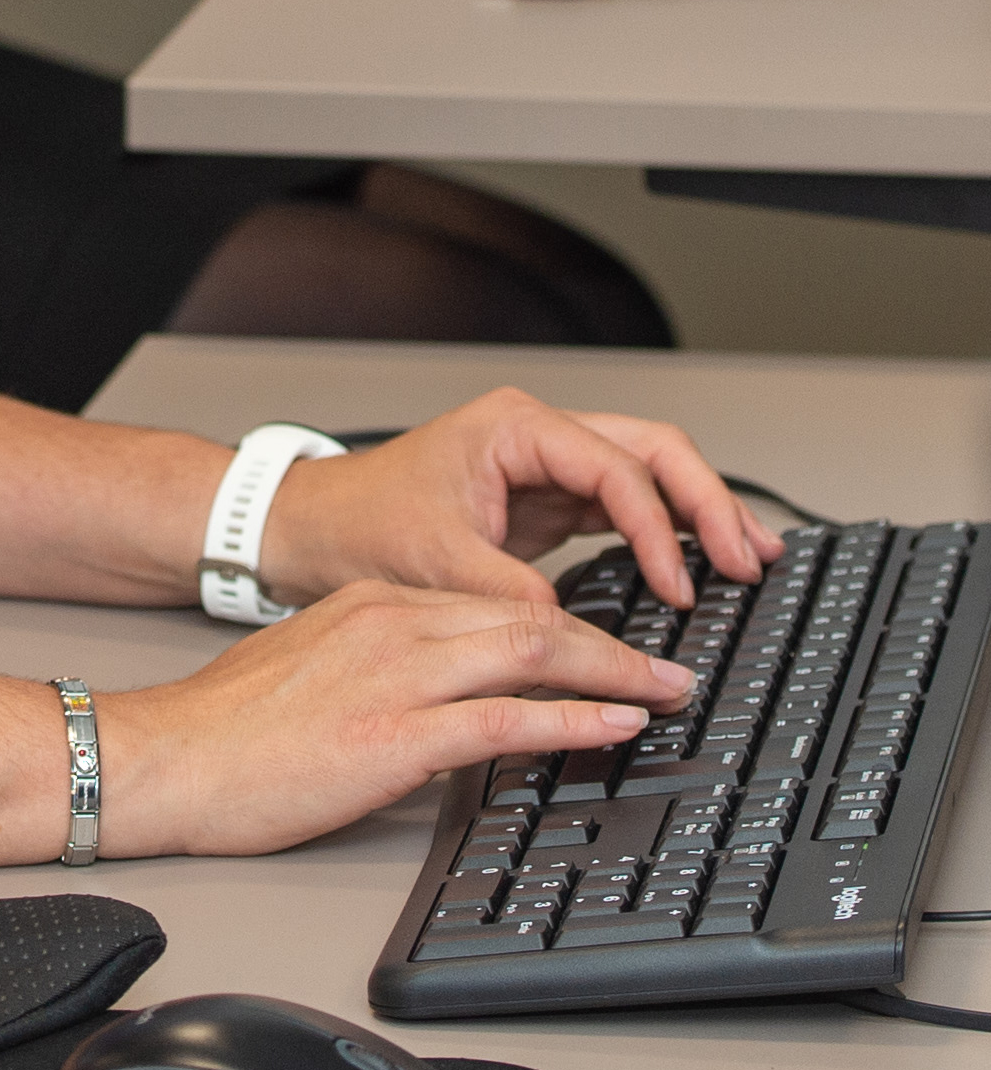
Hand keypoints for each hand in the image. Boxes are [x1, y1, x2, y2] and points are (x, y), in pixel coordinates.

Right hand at [97, 579, 695, 858]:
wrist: (171, 756)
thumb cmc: (231, 727)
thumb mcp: (316, 668)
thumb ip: (383, 667)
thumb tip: (447, 696)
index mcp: (372, 606)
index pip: (490, 600)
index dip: (565, 622)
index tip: (608, 644)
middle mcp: (390, 625)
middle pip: (525, 616)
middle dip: (608, 641)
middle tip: (667, 663)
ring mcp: (393, 675)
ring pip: (527, 654)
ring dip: (610, 672)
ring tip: (664, 688)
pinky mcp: (393, 734)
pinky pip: (504, 718)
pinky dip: (572, 720)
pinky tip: (614, 724)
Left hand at [259, 387, 783, 613]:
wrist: (317, 527)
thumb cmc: (361, 525)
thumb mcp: (436, 562)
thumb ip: (512, 596)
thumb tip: (576, 641)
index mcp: (514, 427)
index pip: (615, 466)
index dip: (659, 527)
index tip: (681, 588)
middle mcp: (538, 436)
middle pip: (653, 451)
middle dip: (709, 502)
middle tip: (751, 560)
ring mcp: (548, 467)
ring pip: (650, 474)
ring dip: (701, 513)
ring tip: (753, 557)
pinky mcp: (550, 503)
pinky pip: (628, 508)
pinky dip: (670, 533)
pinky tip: (704, 564)